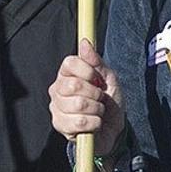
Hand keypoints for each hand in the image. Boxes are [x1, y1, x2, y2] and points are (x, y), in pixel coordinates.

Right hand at [48, 38, 125, 157]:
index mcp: (67, 75)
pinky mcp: (60, 126)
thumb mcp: (109, 79)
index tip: (97, 79)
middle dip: (95, 94)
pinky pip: (80, 122)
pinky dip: (95, 123)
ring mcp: (57, 109)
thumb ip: (97, 62)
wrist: (114, 129)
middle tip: (100, 99)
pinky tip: (94, 124)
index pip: (69, 63)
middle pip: (74, 85)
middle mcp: (57, 90)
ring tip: (98, 112)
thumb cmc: (109, 102)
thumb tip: (85, 42)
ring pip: (79, 104)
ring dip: (97, 110)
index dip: (87, 70)